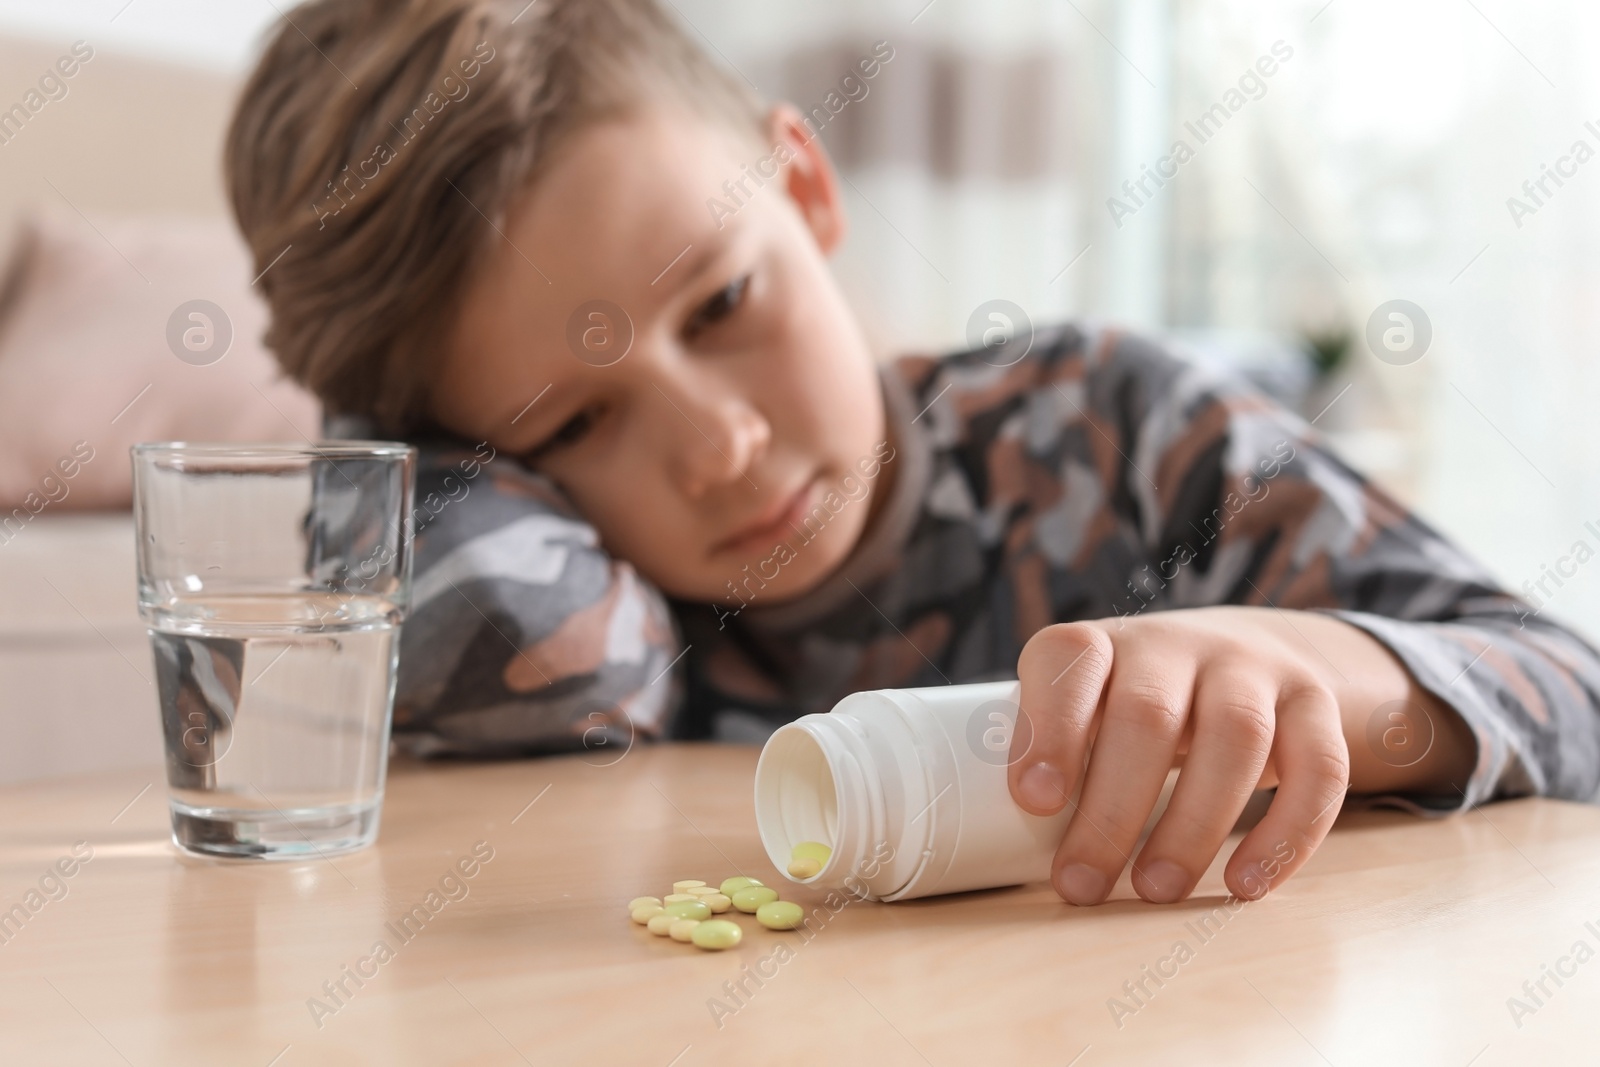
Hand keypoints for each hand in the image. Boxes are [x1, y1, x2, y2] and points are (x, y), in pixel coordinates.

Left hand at [1008, 606, 1474, 904]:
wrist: (1251, 653)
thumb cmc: (1138, 705)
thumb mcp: (1090, 710)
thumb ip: (1058, 755)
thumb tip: (1013, 841)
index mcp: (1104, 644)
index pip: (1070, 659)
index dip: (1050, 727)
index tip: (1035, 801)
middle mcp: (1177, 644)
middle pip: (1147, 716)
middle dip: (1111, 810)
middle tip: (1080, 885)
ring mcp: (1252, 669)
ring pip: (1235, 738)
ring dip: (1193, 824)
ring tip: (1155, 890)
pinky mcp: (1314, 705)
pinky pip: (1317, 769)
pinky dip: (1285, 834)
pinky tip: (1244, 884)